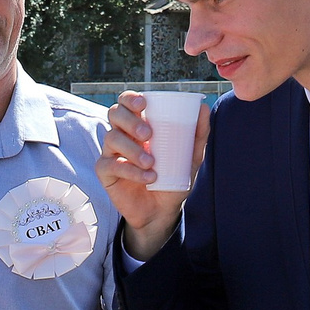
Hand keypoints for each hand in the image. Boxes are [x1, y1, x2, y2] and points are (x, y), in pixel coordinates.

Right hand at [96, 92, 203, 261]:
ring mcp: (112, 153)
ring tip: (151, 162)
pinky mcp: (105, 173)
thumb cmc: (173, 179)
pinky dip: (129, 170)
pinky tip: (147, 177)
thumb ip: (197, 134)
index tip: (143, 104)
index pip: (126, 102)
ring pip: (111, 138)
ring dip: (132, 148)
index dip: (130, 98)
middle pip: (114, 113)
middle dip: (129, 120)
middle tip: (148, 133)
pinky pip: (110, 164)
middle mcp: (122, 135)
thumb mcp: (190, 157)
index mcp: (138, 125)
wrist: (163, 211)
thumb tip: (203, 108)